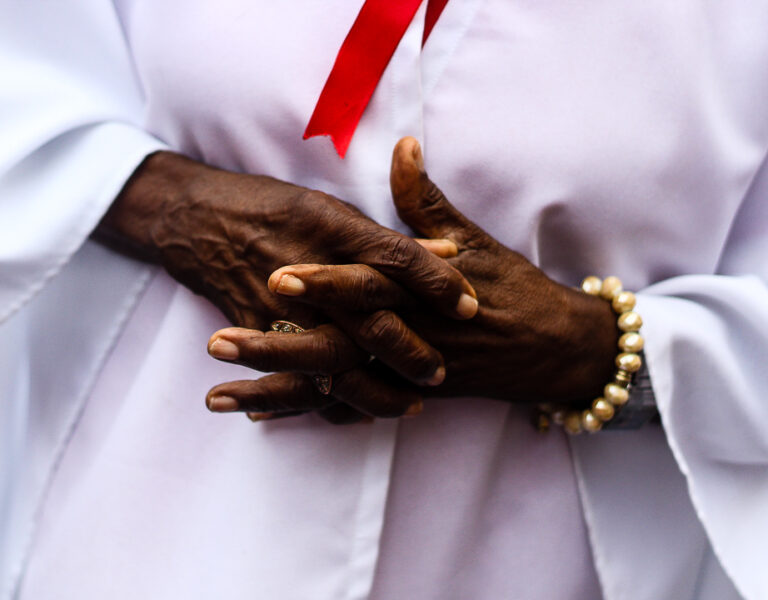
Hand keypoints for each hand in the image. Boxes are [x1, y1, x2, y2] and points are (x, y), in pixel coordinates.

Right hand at [95, 150, 478, 387]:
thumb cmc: (272, 207)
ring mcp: (280, 304)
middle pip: (370, 318)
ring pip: (334, 359)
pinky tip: (351, 417)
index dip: (436, 281)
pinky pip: (289, 375)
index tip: (471, 305)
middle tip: (442, 373)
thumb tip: (448, 251)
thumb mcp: (330, 207)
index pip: (396, 258)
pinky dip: (321, 401)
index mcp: (332, 229)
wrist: (199, 220)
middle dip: (410, 350)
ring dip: (373, 389)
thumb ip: (384, 237)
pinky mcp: (255, 328)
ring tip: (409, 408)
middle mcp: (310, 270)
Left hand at [205, 137, 618, 417]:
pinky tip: (258, 418)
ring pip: (334, 389)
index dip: (323, 282)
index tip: (278, 274)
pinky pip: (349, 408)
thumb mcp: (474, 241)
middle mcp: (409, 339)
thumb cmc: (515, 290)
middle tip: (220, 343)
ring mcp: (404, 374)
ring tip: (219, 397)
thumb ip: (426, 201)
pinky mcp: (406, 395)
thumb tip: (404, 144)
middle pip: (337, 347)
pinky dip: (308, 413)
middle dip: (276, 348)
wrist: (555, 350)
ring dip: (276, 393)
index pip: (368, 288)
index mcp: (422, 296)